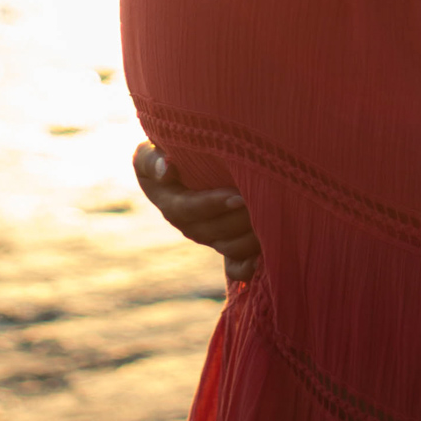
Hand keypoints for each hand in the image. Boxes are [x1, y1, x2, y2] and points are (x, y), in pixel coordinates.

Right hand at [132, 140, 259, 281]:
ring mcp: (208, 237)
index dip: (214, 205)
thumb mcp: (148, 153)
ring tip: (272, 219)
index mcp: (171, 204)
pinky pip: (234, 267)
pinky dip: (246, 268)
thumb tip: (167, 168)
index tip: (238, 196)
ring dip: (249, 238)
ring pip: (229, 246)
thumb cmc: (162, 153)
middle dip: (241, 219)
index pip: (191, 209)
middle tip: (268, 203)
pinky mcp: (223, 243)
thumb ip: (152, 160)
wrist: (176, 167)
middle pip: (215, 230)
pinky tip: (261, 258)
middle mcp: (189, 226)